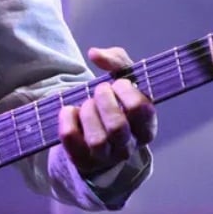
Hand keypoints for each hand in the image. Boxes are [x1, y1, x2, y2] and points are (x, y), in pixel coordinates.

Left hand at [58, 46, 157, 178]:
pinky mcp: (82, 159)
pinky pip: (71, 139)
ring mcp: (105, 157)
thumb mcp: (124, 80)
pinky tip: (69, 111)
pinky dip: (67, 119)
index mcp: (145, 127)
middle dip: (104, 101)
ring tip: (86, 104)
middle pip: (117, 127)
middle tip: (99, 91)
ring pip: (97, 140)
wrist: (95, 134)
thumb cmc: (116, 103)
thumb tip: (95, 54)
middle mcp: (129, 146)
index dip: (126, 91)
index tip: (117, 83)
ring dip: (87, 113)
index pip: (142, 110)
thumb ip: (117, 61)